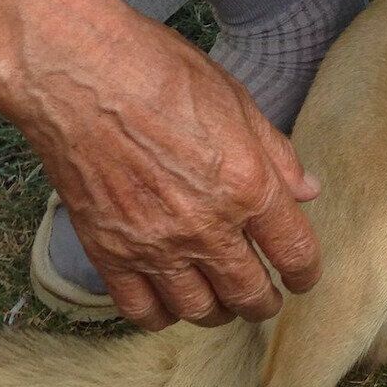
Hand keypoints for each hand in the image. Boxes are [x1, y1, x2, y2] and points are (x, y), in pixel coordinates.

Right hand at [12, 5, 321, 332]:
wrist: (79, 75)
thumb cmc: (160, 72)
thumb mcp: (237, 100)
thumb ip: (275, 153)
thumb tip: (307, 190)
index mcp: (247, 184)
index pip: (293, 251)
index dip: (305, 272)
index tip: (303, 277)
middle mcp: (205, 226)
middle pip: (248, 293)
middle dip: (264, 300)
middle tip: (267, 297)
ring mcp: (154, 245)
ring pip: (198, 310)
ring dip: (218, 311)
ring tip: (222, 300)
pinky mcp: (108, 254)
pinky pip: (141, 310)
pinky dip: (162, 314)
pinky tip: (169, 300)